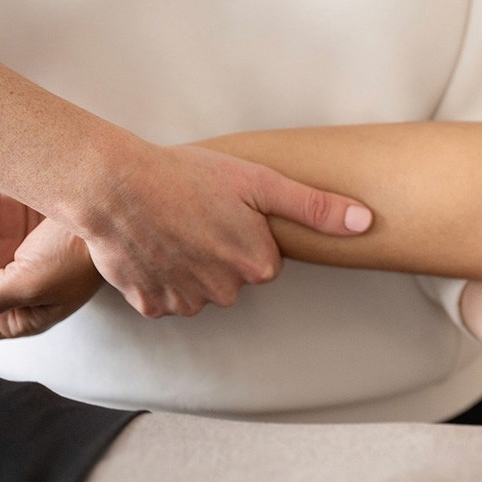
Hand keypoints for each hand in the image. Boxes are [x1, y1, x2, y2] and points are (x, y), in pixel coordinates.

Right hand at [76, 143, 372, 317]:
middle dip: (217, 250)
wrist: (115, 186)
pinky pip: (164, 296)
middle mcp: (226, 292)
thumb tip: (366, 223)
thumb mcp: (260, 182)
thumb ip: (316, 208)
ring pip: (198, 288)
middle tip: (195, 214)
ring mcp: (186, 302)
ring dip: (187, 264)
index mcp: (258, 266)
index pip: (263, 258)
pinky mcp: (150, 305)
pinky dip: (158, 276)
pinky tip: (151, 246)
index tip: (224, 209)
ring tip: (170, 227)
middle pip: (231, 276)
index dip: (244, 230)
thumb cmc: (188, 176)